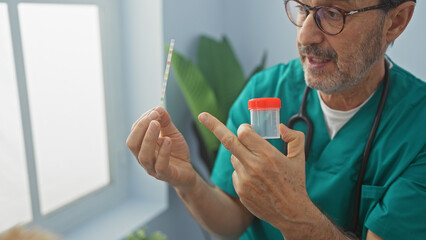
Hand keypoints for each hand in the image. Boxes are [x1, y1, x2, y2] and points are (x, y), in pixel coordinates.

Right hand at [127, 107, 195, 190]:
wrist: (187, 171)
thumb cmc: (176, 151)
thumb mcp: (171, 133)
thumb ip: (165, 121)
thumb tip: (158, 108)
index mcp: (142, 147)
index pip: (134, 133)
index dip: (142, 121)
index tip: (155, 110)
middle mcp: (143, 158)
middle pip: (133, 144)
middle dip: (141, 128)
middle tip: (153, 117)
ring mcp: (153, 168)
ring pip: (144, 156)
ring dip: (149, 138)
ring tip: (157, 124)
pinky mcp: (165, 175)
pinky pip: (160, 165)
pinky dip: (163, 152)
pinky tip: (168, 141)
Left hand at [198, 112, 311, 232]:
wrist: (291, 213)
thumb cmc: (295, 183)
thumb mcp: (300, 157)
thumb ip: (294, 137)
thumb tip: (280, 127)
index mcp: (268, 154)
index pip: (244, 132)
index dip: (244, 128)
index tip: (247, 129)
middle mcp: (253, 165)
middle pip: (228, 140)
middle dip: (213, 125)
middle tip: (202, 116)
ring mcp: (245, 179)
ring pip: (233, 157)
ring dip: (240, 155)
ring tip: (258, 166)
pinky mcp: (240, 190)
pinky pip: (235, 173)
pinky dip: (242, 172)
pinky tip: (256, 180)